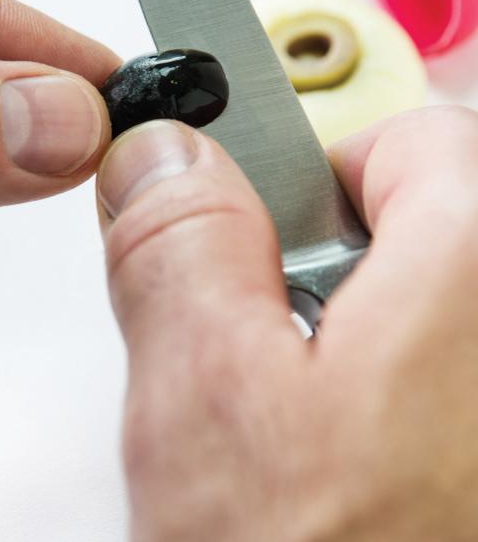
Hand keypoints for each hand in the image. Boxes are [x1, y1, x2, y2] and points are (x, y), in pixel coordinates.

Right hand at [96, 108, 477, 540]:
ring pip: (425, 315)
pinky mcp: (477, 455)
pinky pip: (438, 383)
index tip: (262, 232)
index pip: (415, 136)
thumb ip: (184, 249)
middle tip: (276, 361)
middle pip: (422, 232)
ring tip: (309, 438)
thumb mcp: (210, 405)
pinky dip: (390, 404)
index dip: (319, 177)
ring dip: (357, 349)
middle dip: (329, 274)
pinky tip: (351, 474)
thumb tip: (165, 156)